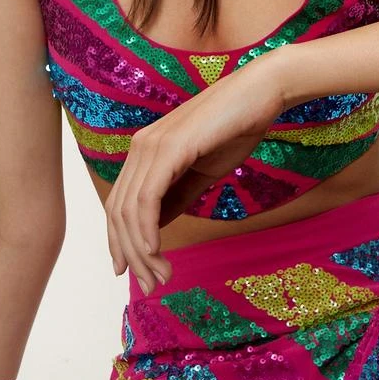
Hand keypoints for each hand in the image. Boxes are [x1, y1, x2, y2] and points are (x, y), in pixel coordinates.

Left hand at [105, 52, 289, 292]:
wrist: (261, 93)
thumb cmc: (236, 128)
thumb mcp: (202, 173)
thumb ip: (177, 197)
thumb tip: (156, 227)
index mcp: (145, 152)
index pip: (120, 205)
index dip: (122, 243)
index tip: (137, 273)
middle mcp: (139, 148)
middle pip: (117, 213)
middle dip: (130, 255)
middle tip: (150, 286)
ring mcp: (150, 147)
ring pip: (128, 211)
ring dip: (141, 252)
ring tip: (158, 278)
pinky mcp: (167, 149)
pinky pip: (146, 199)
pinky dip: (146, 231)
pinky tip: (156, 253)